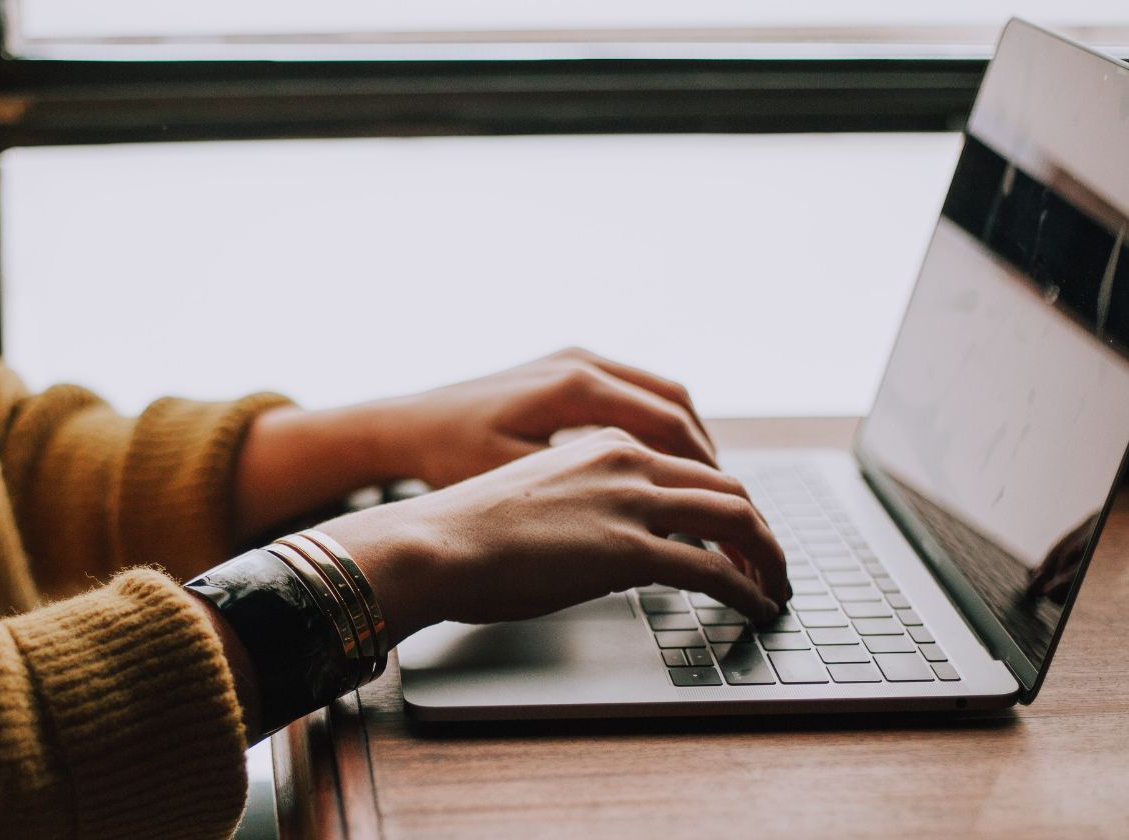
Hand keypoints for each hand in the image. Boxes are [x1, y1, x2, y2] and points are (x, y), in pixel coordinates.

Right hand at [319, 427, 787, 639]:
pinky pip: (714, 570)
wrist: (433, 543)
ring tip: (775, 587)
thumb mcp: (537, 495)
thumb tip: (606, 543)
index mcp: (603, 442)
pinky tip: (755, 607)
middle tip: (770, 563)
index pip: (690, 465)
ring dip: (767, 557)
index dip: (725, 501)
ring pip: (736, 519)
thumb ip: (584, 503)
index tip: (735, 532)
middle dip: (760, 529)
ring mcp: (630, 502)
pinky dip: (747, 589)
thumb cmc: (465, 529)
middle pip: (727, 487)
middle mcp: (626, 460)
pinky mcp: (629, 550)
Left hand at [375, 347, 714, 488]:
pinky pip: (634, 391)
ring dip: (687, 438)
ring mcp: (574, 359)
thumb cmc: (450, 458)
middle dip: (706, 456)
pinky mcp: (565, 367)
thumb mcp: (517, 481)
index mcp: (574, 386)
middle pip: (674, 404)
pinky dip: (659, 426)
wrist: (407, 425)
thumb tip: (653, 519)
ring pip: (660, 394)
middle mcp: (581, 362)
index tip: (724, 510)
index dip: (705, 471)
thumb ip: (585, 493)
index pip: (668, 425)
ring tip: (705, 488)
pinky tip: (663, 465)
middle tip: (728, 503)